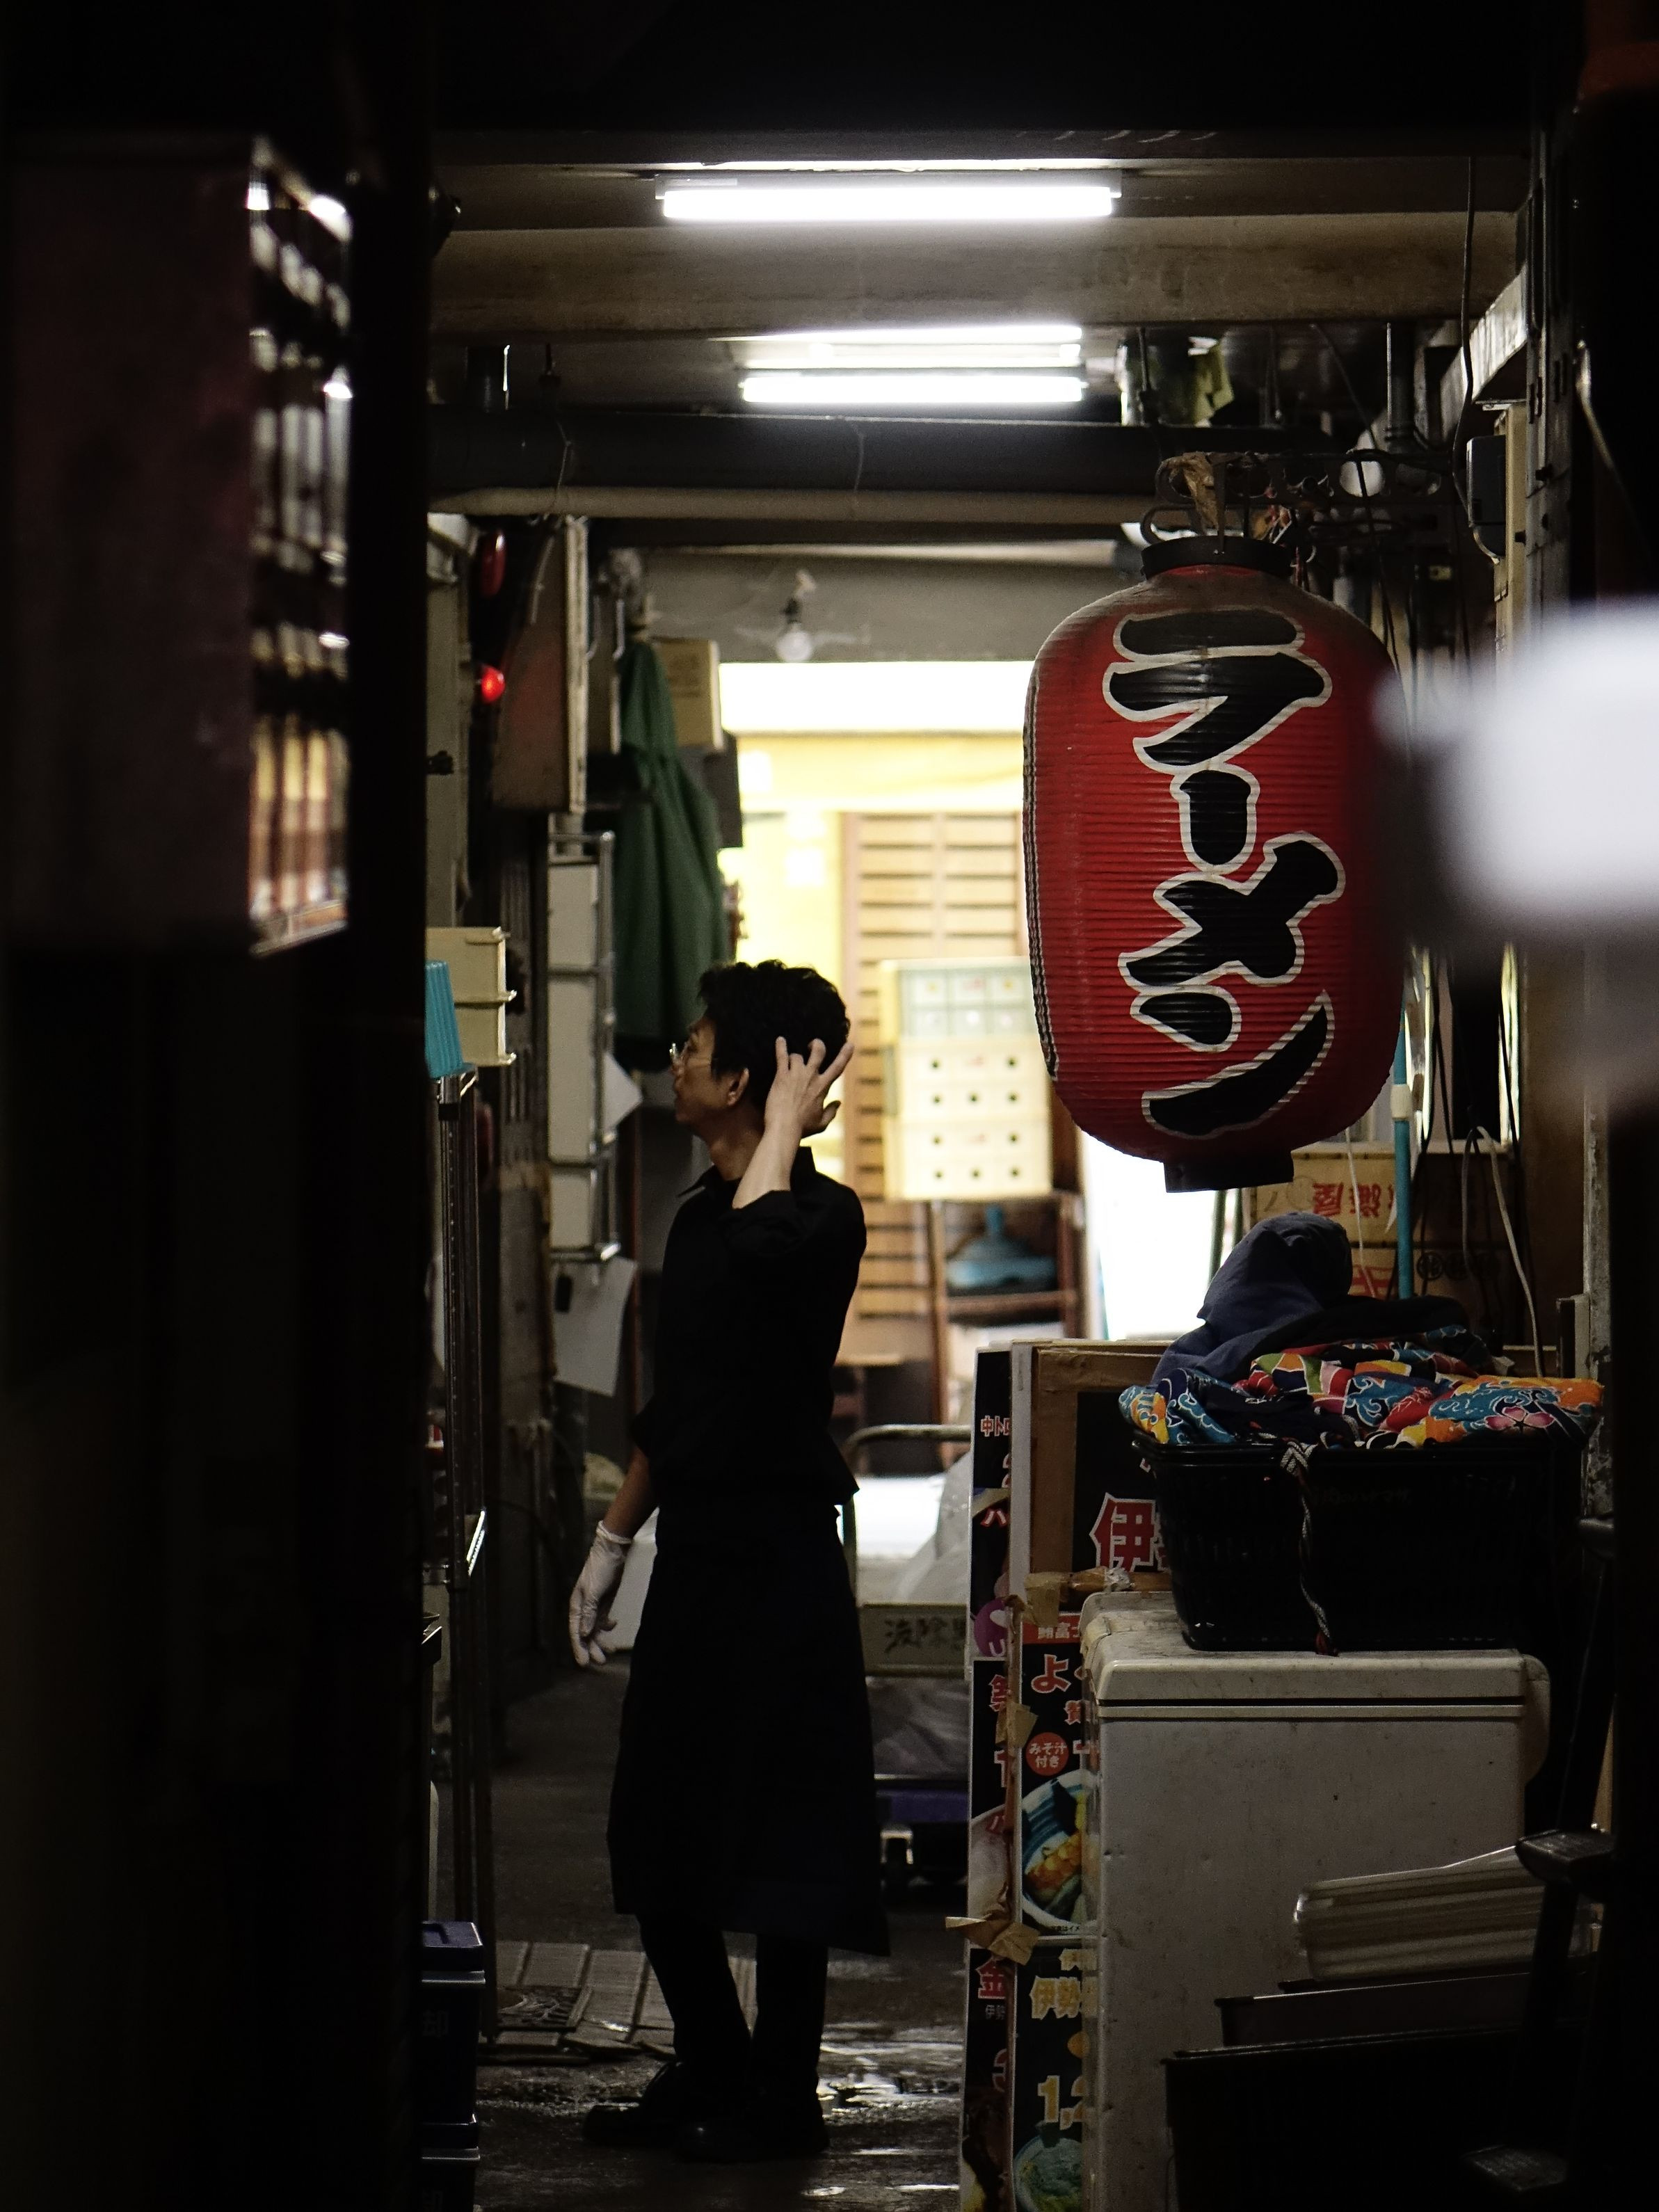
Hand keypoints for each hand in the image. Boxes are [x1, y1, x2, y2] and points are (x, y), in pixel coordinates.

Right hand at [569, 1524, 630, 1667]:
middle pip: (586, 1633)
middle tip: (601, 1662)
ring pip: (595, 1629)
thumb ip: (589, 1612)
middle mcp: (583, 1608)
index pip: (576, 1631)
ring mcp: (594, 1606)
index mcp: (577, 1605)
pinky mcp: (604, 1602)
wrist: (612, 1551)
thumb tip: (584, 1634)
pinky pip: (602, 1620)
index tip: (583, 1663)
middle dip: (592, 1648)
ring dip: (601, 1640)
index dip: (579, 1648)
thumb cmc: (600, 1569)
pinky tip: (614, 1625)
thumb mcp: (594, 1591)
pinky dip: (607, 1626)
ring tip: (611, 1651)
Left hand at [763, 1034, 854, 1141]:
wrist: (784, 1128)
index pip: (838, 1067)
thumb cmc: (803, 1128)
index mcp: (823, 1087)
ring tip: (789, 1061)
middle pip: (818, 1051)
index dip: (845, 1054)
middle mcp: (811, 1077)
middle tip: (812, 1045)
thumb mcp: (822, 1123)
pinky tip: (780, 1040)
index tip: (849, 1044)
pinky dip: (780, 1047)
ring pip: (797, 1055)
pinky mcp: (782, 1076)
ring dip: (794, 1057)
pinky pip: (781, 1056)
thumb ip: (831, 1112)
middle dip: (817, 1045)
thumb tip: (838, 1103)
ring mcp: (796, 1074)